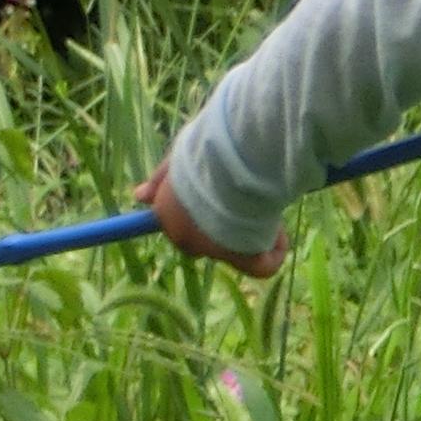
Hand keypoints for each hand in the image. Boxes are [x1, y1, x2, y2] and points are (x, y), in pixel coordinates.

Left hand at [144, 164, 288, 277]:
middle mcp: (183, 237)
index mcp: (165, 212)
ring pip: (237, 250)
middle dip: (229, 224)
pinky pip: (262, 267)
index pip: (177, 224)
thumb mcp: (179, 158)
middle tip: (247, 197)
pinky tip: (282, 233)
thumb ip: (161, 178)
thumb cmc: (207, 153)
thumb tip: (138, 196)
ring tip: (267, 206)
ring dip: (254, 232)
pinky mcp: (241, 259)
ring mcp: (212, 250)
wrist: (235, 164)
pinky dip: (275, 252)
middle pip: (209, 240)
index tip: (223, 201)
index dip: (201, 214)